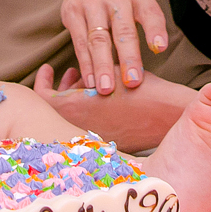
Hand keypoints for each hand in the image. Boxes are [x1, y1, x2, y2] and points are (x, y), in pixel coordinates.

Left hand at [31, 64, 190, 150]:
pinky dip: (88, 111)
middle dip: (62, 88)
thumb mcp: (108, 71)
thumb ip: (88, 72)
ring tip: (88, 81)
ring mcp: (91, 138)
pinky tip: (103, 97)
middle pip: (56, 109)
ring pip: (72, 118)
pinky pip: (87, 126)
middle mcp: (78, 128)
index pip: (42, 98)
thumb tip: (77, 76)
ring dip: (75, 99)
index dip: (42, 82)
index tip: (48, 68)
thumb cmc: (140, 88)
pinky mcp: (106, 144)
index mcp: (73, 109)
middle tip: (70, 73)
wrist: (168, 114)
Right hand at [60, 0, 169, 92]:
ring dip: (102, 66)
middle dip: (128, 57)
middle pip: (123, 29)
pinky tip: (90, 81)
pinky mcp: (72, 12)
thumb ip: (151, 25)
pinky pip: (79, 42)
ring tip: (106, 89)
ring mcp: (91, 1)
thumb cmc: (123, 3)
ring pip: (98, 38)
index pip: (150, 11)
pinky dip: (85, 64)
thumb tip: (158, 50)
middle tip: (132, 82)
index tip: (160, 49)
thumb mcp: (141, 5)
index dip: (155, 30)